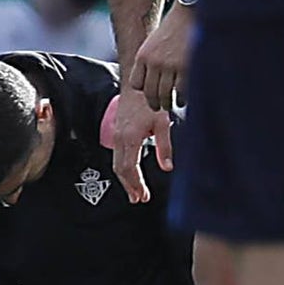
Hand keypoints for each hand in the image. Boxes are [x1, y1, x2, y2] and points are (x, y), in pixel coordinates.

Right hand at [111, 88, 172, 204]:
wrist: (135, 85)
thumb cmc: (150, 101)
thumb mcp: (162, 123)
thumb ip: (164, 146)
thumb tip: (167, 167)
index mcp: (130, 138)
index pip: (129, 168)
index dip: (135, 184)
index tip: (142, 195)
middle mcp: (119, 139)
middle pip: (120, 169)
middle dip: (129, 186)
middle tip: (139, 199)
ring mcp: (116, 136)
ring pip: (117, 164)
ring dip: (125, 180)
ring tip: (135, 191)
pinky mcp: (117, 133)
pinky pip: (117, 156)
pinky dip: (123, 169)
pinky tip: (131, 174)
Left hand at [128, 2, 192, 111]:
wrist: (191, 11)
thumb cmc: (175, 27)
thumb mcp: (154, 43)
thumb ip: (150, 60)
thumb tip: (152, 81)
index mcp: (143, 56)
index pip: (136, 84)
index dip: (143, 91)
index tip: (149, 94)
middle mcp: (154, 62)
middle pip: (150, 93)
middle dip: (155, 103)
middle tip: (160, 106)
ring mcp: (170, 66)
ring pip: (165, 95)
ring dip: (168, 103)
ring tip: (172, 104)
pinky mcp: (186, 68)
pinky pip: (181, 91)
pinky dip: (182, 98)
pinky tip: (184, 98)